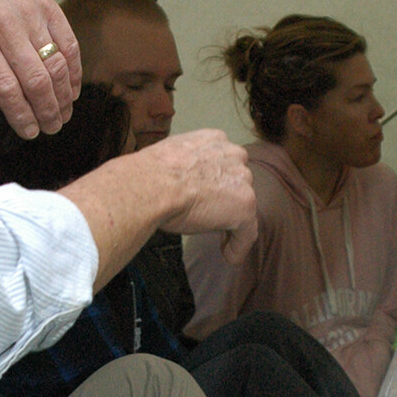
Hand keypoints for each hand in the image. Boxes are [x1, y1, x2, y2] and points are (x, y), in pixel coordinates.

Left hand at [0, 0, 80, 138]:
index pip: (4, 87)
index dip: (21, 114)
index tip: (29, 132)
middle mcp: (5, 25)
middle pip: (34, 78)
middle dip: (46, 110)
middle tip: (51, 128)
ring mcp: (30, 14)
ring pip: (56, 64)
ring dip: (63, 96)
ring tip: (62, 116)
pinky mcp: (50, 8)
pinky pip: (70, 46)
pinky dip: (74, 73)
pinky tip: (72, 92)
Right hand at [146, 131, 256, 260]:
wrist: (152, 186)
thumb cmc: (150, 174)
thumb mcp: (169, 159)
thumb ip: (183, 165)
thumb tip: (173, 180)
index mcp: (214, 139)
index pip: (224, 161)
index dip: (218, 181)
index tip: (209, 196)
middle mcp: (233, 155)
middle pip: (237, 181)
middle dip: (227, 198)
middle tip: (211, 217)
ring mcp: (242, 181)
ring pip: (243, 205)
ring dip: (232, 220)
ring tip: (220, 241)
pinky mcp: (244, 207)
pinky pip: (246, 232)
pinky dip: (238, 246)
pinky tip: (229, 256)